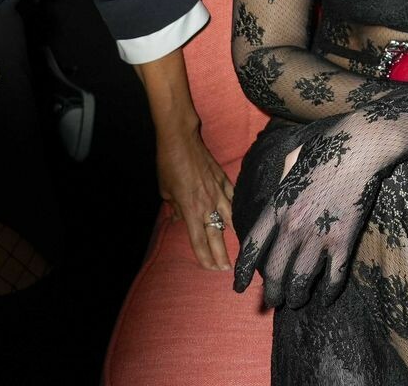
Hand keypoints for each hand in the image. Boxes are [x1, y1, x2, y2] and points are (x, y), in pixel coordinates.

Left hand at [157, 124, 234, 270]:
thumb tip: (179, 219)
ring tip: (241, 246)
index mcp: (190, 209)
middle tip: (227, 268)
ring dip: (234, 234)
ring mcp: (218, 190)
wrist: (180, 139)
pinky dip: (237, 209)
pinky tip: (242, 216)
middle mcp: (207, 203)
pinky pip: (233, 198)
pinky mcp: (224, 179)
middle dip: (221, 253)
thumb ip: (175, 208)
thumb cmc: (168, 165)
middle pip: (216, 234)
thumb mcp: (165, 191)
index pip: (198, 239)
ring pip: (230, 218)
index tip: (210, 268)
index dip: (204, 256)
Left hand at [233, 119, 386, 308]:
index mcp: (277, 206)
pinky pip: (334, 275)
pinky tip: (326, 299)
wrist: (359, 146)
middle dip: (272, 292)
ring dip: (297, 295)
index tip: (239, 287)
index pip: (251, 246)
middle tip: (274, 301)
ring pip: (300, 279)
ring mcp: (318, 234)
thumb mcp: (292, 162)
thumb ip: (281, 179)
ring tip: (297, 301)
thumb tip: (278, 182)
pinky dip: (330, 292)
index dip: (243, 271)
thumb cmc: (326, 147)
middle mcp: (292, 225)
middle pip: (274, 271)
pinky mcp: (343, 239)